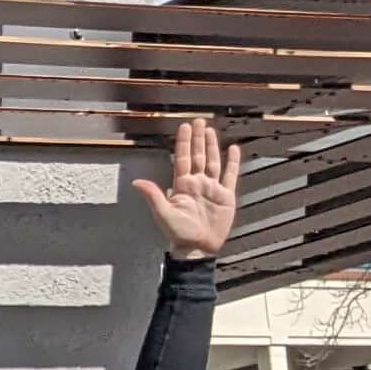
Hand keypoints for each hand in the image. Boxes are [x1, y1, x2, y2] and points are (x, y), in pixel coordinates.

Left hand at [134, 116, 242, 261]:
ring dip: (212, 146)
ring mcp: (212, 188)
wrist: (197, 247)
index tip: (185, 128)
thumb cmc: (179, 233)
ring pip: (213, 161)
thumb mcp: (163, 213)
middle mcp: (197, 183)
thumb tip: (136, 182)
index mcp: (182, 185)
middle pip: (198, 155)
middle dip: (198, 139)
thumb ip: (153, 195)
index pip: (182, 158)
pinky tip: (233, 150)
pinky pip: (230, 175)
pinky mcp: (225, 196)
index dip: (183, 143)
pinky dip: (232, 162)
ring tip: (211, 131)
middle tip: (198, 121)